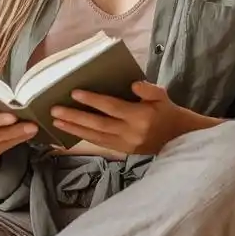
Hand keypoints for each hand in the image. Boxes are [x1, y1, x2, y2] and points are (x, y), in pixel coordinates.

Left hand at [49, 80, 180, 157]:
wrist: (179, 139)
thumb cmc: (167, 112)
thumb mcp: (162, 96)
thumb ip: (148, 89)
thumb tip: (133, 84)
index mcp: (140, 116)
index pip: (112, 107)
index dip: (93, 101)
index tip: (74, 93)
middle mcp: (130, 132)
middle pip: (98, 124)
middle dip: (75, 117)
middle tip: (55, 110)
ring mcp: (125, 144)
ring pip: (95, 137)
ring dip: (74, 130)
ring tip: (56, 122)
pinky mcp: (122, 151)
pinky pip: (99, 144)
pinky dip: (83, 138)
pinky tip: (70, 132)